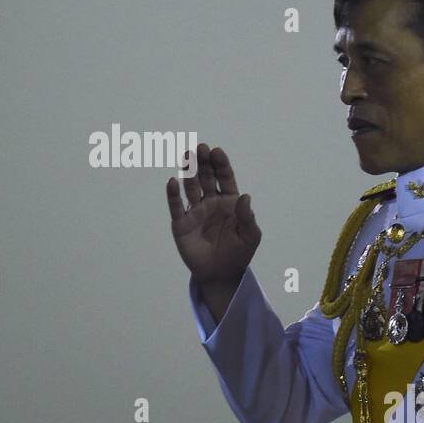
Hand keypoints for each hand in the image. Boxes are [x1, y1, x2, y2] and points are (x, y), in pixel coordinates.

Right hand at [165, 143, 261, 284]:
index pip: (224, 178)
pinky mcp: (181, 224)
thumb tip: (244, 196)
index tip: (216, 152)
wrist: (221, 274)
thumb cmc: (238, 253)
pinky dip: (173, 194)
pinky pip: (176, 207)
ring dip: (188, 172)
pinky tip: (172, 182)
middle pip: (206, 177)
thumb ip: (247, 217)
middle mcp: (210, 202)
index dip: (220, 164)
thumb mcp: (250, 236)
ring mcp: (195, 211)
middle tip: (201, 148)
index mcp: (229, 201)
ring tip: (187, 156)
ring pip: (190, 187)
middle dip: (203, 162)